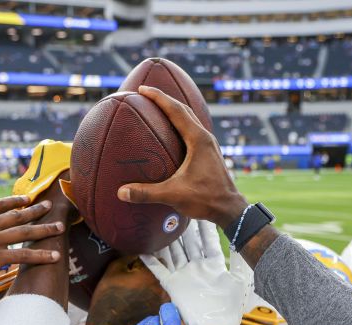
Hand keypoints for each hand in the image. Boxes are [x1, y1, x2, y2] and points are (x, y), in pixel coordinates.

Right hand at [116, 86, 247, 227]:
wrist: (230, 209)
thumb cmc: (206, 199)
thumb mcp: (174, 195)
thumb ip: (146, 193)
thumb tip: (121, 192)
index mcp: (198, 139)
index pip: (176, 111)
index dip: (158, 97)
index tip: (142, 89)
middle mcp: (205, 137)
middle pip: (183, 109)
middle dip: (164, 99)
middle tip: (145, 93)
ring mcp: (209, 144)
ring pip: (189, 118)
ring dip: (173, 109)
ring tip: (157, 107)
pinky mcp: (209, 152)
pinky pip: (192, 130)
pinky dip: (180, 123)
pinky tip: (171, 131)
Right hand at [141, 220, 245, 324]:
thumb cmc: (230, 306)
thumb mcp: (239, 279)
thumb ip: (239, 260)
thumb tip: (247, 241)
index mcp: (213, 265)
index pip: (208, 243)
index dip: (206, 229)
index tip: (203, 212)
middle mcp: (197, 268)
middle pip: (189, 244)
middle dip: (186, 229)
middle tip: (180, 211)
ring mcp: (184, 276)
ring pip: (174, 252)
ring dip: (168, 239)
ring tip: (161, 223)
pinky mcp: (172, 285)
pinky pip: (159, 270)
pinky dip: (151, 260)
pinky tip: (143, 249)